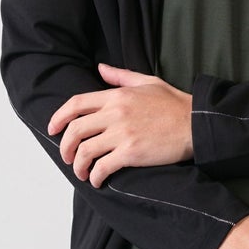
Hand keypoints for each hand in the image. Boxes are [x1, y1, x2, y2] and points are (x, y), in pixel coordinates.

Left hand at [46, 62, 192, 186]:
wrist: (196, 123)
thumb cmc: (175, 104)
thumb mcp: (147, 82)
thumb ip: (121, 76)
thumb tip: (100, 68)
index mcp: (117, 95)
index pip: (76, 103)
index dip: (59, 117)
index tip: (53, 129)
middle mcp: (115, 113)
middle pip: (75, 130)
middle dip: (65, 147)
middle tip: (68, 157)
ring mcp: (122, 133)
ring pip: (85, 151)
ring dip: (79, 166)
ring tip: (83, 172)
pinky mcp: (131, 152)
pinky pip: (103, 167)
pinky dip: (95, 176)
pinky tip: (98, 180)